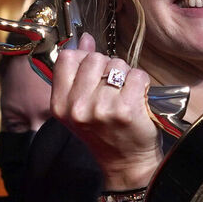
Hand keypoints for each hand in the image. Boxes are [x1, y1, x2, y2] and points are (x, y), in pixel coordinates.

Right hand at [50, 33, 162, 187]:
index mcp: (60, 104)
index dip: (85, 58)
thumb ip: (78, 71)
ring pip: (118, 65)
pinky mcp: (126, 109)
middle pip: (95, 58)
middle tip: (113, 88)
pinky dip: (142, 83)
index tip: (94, 72)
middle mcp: (77, 107)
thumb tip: (84, 39)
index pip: (68, 58)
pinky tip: (138, 99)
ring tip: (125, 95)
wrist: (125, 163)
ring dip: (126, 75)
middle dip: (108, 67)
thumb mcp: (80, 106)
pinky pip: (137, 75)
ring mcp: (102, 108)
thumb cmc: (104, 133)